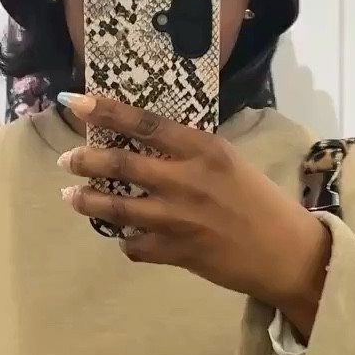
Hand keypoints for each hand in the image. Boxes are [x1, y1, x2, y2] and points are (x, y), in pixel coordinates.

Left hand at [57, 93, 331, 333]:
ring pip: (118, 209)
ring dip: (89, 201)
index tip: (76, 102)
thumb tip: (147, 142)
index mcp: (204, 150)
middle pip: (122, 165)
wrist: (287, 253)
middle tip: (68, 158)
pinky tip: (124, 237)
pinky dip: (125, 241)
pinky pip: (135, 247)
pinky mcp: (177, 252)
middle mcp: (187, 180)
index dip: (106, 111)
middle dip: (86, 160)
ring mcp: (179, 219)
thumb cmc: (260, 202)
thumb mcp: (230, 162)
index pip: (145, 124)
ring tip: (72, 196)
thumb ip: (190, 153)